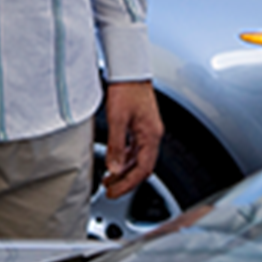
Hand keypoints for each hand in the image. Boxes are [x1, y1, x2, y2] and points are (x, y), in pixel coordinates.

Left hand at [102, 81, 162, 198]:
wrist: (129, 69)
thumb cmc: (127, 89)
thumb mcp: (117, 118)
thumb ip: (116, 145)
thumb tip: (114, 168)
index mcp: (151, 135)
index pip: (143, 169)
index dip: (128, 184)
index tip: (114, 192)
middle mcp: (152, 134)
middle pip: (142, 166)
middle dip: (126, 181)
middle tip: (110, 191)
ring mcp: (147, 130)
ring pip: (138, 158)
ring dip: (124, 170)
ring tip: (109, 179)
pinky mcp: (141, 125)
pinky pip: (135, 148)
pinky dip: (125, 158)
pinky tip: (115, 161)